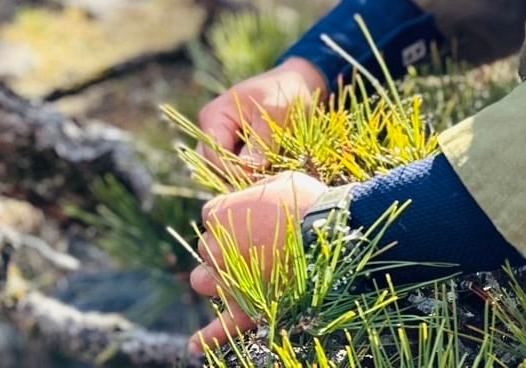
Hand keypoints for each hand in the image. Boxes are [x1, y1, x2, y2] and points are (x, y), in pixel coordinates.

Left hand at [187, 170, 327, 354]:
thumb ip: (257, 191)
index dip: (230, 216)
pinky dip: (208, 337)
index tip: (250, 218)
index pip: (210, 215)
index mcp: (222, 214)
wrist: (331, 237)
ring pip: (202, 281)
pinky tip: (194, 345)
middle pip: (206, 248)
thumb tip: (254, 196)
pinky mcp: (246, 307)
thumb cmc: (308, 203)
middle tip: (252, 243)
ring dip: (214, 277)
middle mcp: (217, 248)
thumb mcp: (281, 181)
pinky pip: (220, 328)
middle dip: (223, 246)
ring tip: (233, 275)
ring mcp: (228, 280)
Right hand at [196, 57, 326, 172]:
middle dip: (234, 178)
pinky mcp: (235, 152)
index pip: (213, 153)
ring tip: (266, 181)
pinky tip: (267, 178)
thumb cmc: (285, 93)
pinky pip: (235, 171)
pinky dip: (249, 176)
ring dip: (242, 179)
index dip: (231, 170)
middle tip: (261, 186)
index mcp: (215, 116)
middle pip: (212, 166)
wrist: (297, 86)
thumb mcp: (275, 113)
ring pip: (222, 172)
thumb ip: (260, 142)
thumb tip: (247, 170)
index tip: (256, 179)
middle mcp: (212, 131)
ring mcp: (222, 142)